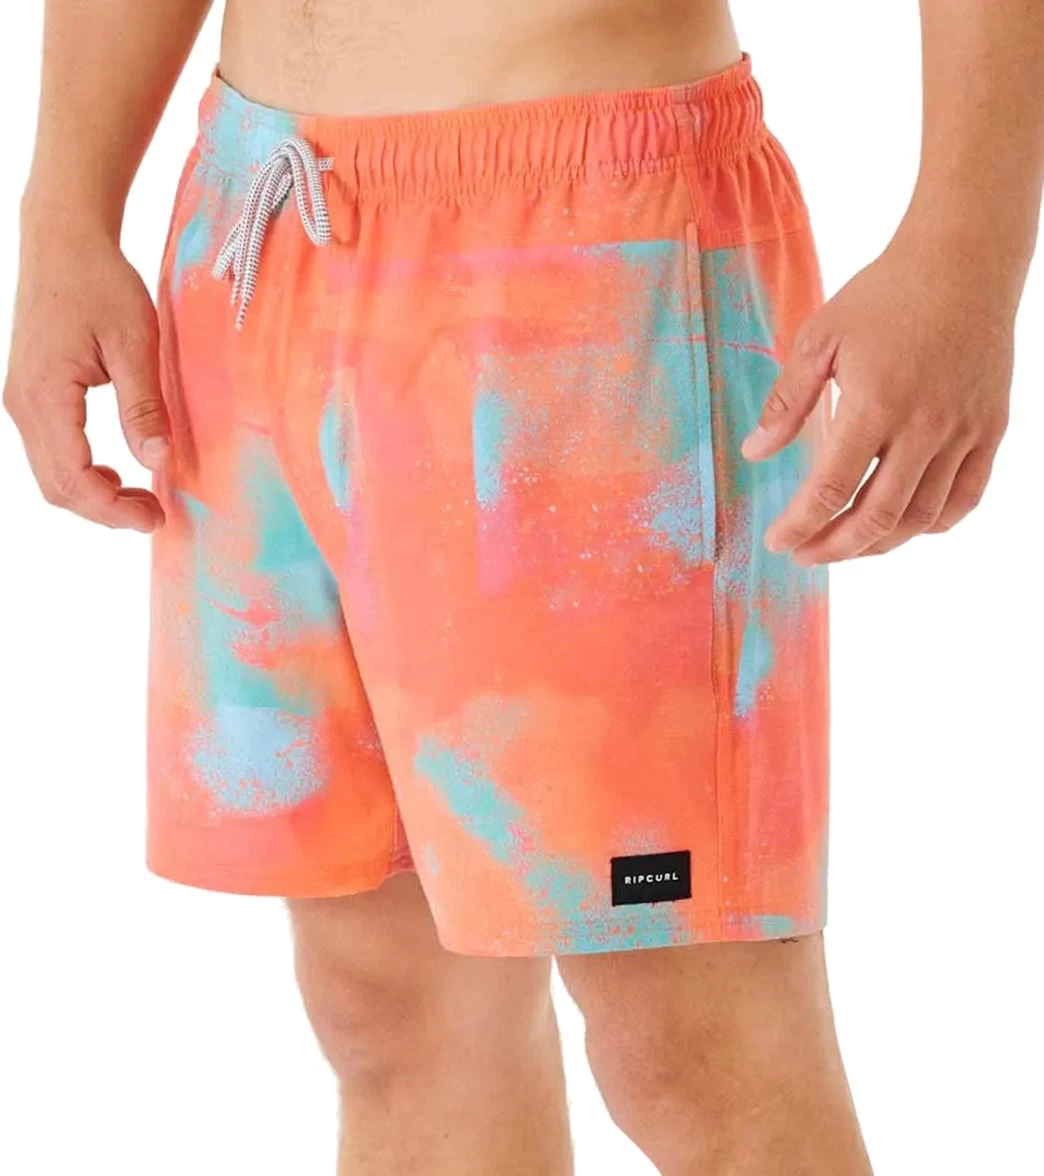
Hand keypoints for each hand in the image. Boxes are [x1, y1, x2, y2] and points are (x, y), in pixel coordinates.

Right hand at [4, 222, 170, 531]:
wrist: (63, 240)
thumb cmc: (100, 282)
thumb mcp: (135, 342)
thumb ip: (143, 405)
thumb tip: (158, 460)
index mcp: (46, 395)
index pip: (72, 478)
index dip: (113, 510)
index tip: (154, 517)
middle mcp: (23, 404)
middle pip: (56, 486)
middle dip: (105, 511)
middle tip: (154, 515)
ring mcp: (22, 401)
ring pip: (50, 474)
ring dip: (94, 496)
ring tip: (141, 498)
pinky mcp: (31, 396)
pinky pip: (51, 452)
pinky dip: (83, 473)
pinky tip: (117, 473)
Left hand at [741, 229, 1014, 563]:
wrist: (964, 261)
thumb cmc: (884, 295)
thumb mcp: (820, 339)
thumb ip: (787, 402)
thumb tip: (755, 453)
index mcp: (875, 404)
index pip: (830, 488)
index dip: (800, 525)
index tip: (779, 541)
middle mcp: (924, 426)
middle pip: (877, 516)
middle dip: (834, 547)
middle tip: (805, 555)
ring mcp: (963, 432)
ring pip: (921, 516)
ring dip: (879, 543)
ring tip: (846, 546)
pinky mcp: (990, 429)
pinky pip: (965, 497)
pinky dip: (931, 524)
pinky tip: (901, 527)